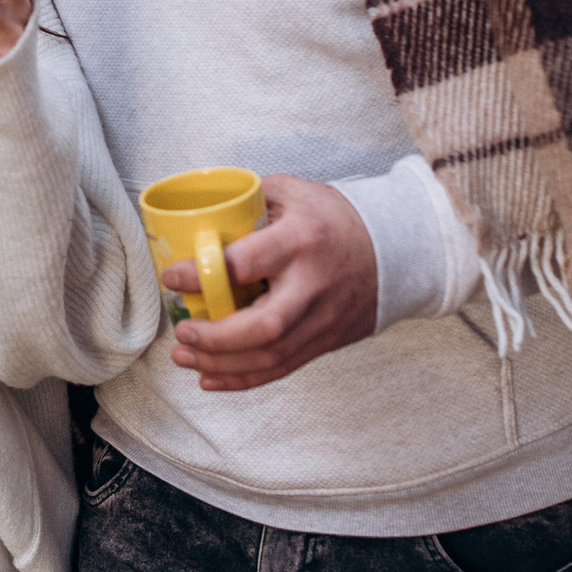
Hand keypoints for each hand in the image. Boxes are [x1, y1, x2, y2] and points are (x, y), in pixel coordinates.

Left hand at [163, 175, 376, 390]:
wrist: (399, 249)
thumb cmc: (337, 218)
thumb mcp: (294, 193)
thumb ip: (248, 202)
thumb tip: (200, 218)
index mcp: (301, 240)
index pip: (246, 263)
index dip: (203, 273)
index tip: (172, 275)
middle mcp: (312, 285)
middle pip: (263, 327)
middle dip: (214, 338)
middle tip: (182, 331)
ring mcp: (321, 319)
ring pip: (270, 357)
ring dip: (220, 364)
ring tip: (184, 357)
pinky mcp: (325, 341)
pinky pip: (281, 369)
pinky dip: (242, 379)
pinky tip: (211, 378)